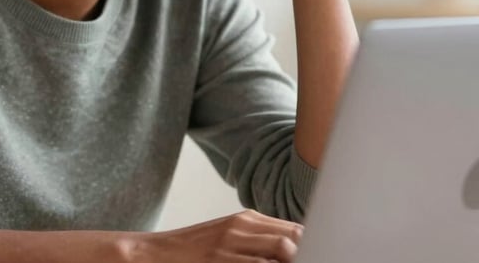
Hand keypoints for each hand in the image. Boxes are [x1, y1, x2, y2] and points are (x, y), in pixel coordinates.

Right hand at [130, 210, 302, 261]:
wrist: (153, 254)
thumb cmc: (191, 252)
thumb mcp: (227, 237)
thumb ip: (258, 239)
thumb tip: (294, 246)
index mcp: (245, 219)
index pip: (295, 228)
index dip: (316, 243)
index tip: (325, 251)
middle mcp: (241, 227)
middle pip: (294, 237)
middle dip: (310, 252)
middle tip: (319, 259)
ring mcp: (231, 245)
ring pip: (284, 249)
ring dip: (295, 259)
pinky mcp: (222, 261)